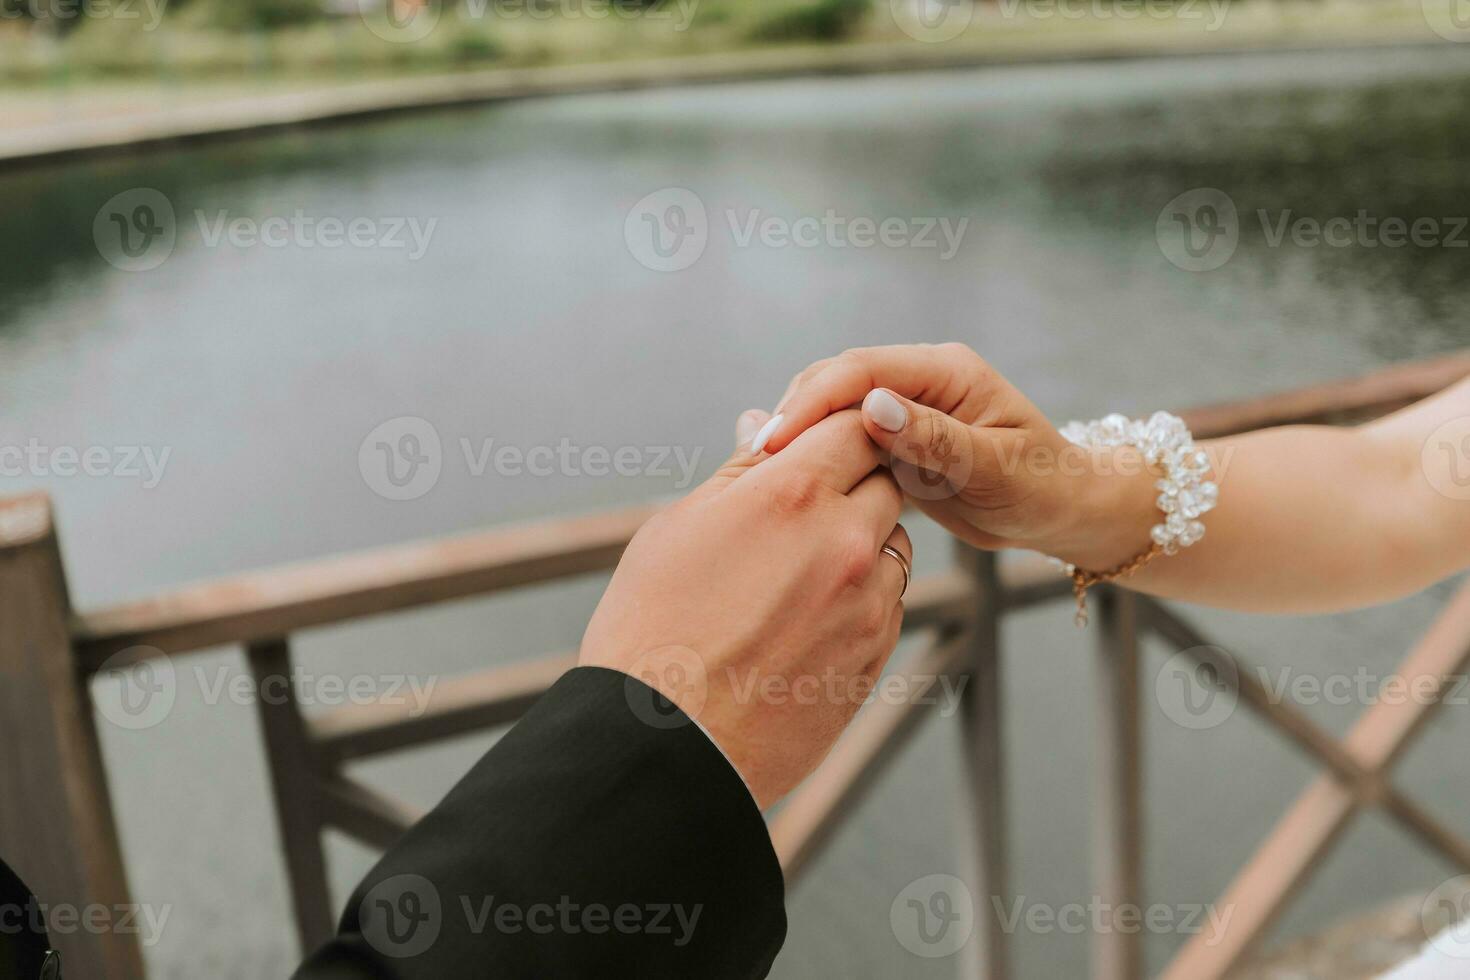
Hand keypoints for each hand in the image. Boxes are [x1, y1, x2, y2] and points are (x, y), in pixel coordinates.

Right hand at [579, 409, 912, 809]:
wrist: (663, 746)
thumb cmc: (653, 630)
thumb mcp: (681, 527)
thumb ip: (740, 473)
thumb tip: (764, 427)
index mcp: (791, 495)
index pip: (854, 425)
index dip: (838, 427)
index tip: (818, 442)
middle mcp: (845, 542)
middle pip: (884, 481)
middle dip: (854, 481)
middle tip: (804, 504)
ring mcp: (869, 603)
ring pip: (893, 544)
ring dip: (861, 541)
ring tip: (795, 571)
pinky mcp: (875, 656)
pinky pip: (888, 602)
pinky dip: (860, 596)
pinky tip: (803, 618)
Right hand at [753, 343, 1158, 570]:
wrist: (1060, 510)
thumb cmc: (1043, 488)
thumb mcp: (996, 469)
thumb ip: (936, 440)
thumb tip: (873, 406)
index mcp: (947, 370)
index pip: (862, 369)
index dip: (814, 401)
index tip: (777, 440)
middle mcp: (920, 379)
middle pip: (837, 380)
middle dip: (794, 414)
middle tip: (754, 462)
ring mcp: (905, 407)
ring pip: (833, 407)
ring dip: (798, 434)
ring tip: (757, 470)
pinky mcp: (894, 438)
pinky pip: (842, 436)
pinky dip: (813, 453)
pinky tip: (783, 477)